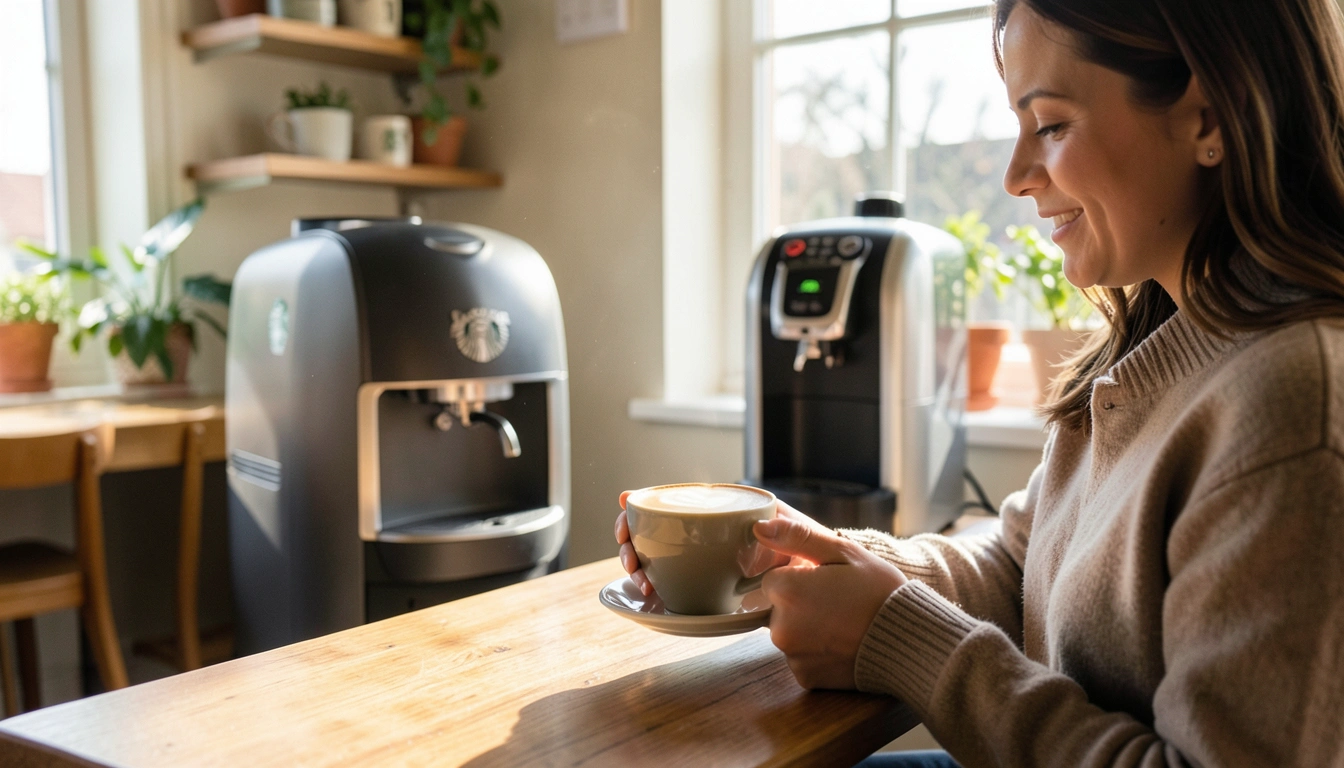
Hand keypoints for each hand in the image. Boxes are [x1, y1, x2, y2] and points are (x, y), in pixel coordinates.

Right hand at [614, 495, 819, 596]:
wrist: (821, 585)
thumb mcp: (807, 536)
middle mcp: (706, 534)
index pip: (675, 501)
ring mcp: (701, 561)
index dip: (644, 502)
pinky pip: (670, 583)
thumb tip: (763, 527)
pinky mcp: (703, 587)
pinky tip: (650, 595)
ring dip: (637, 566)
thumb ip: (792, 531)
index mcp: (725, 512)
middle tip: (631, 560)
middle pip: (653, 531)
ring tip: (642, 583)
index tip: (626, 505)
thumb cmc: (813, 552)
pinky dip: (653, 587)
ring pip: (654, 558)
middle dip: (631, 541)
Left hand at [754, 516, 907, 689]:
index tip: (824, 580)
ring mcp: (792, 656)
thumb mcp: (843, 552)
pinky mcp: (805, 678)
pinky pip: (801, 658)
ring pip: (789, 633)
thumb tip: (759, 528)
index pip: (772, 579)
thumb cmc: (879, 591)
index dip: (798, 578)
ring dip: (807, 628)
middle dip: (800, 603)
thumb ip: (797, 537)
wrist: (912, 641)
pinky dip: (817, 652)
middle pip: (777, 608)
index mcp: (787, 591)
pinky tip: (843, 643)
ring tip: (843, 622)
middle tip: (838, 601)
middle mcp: (781, 628)